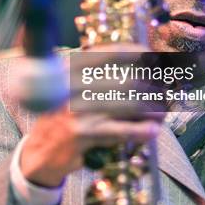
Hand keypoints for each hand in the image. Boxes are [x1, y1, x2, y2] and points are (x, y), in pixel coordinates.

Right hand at [20, 43, 162, 187]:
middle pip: (128, 80)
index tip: (155, 56)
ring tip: (162, 112)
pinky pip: (122, 130)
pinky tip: (152, 130)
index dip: (138, 53)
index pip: (112, 53)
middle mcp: (74, 85)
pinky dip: (141, 130)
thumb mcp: (73, 88)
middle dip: (152, 87)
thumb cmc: (64, 115)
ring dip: (152, 109)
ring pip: (129, 104)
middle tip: (164, 92)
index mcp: (73, 68)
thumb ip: (99, 76)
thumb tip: (142, 68)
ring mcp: (78, 109)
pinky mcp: (84, 133)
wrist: (40, 151)